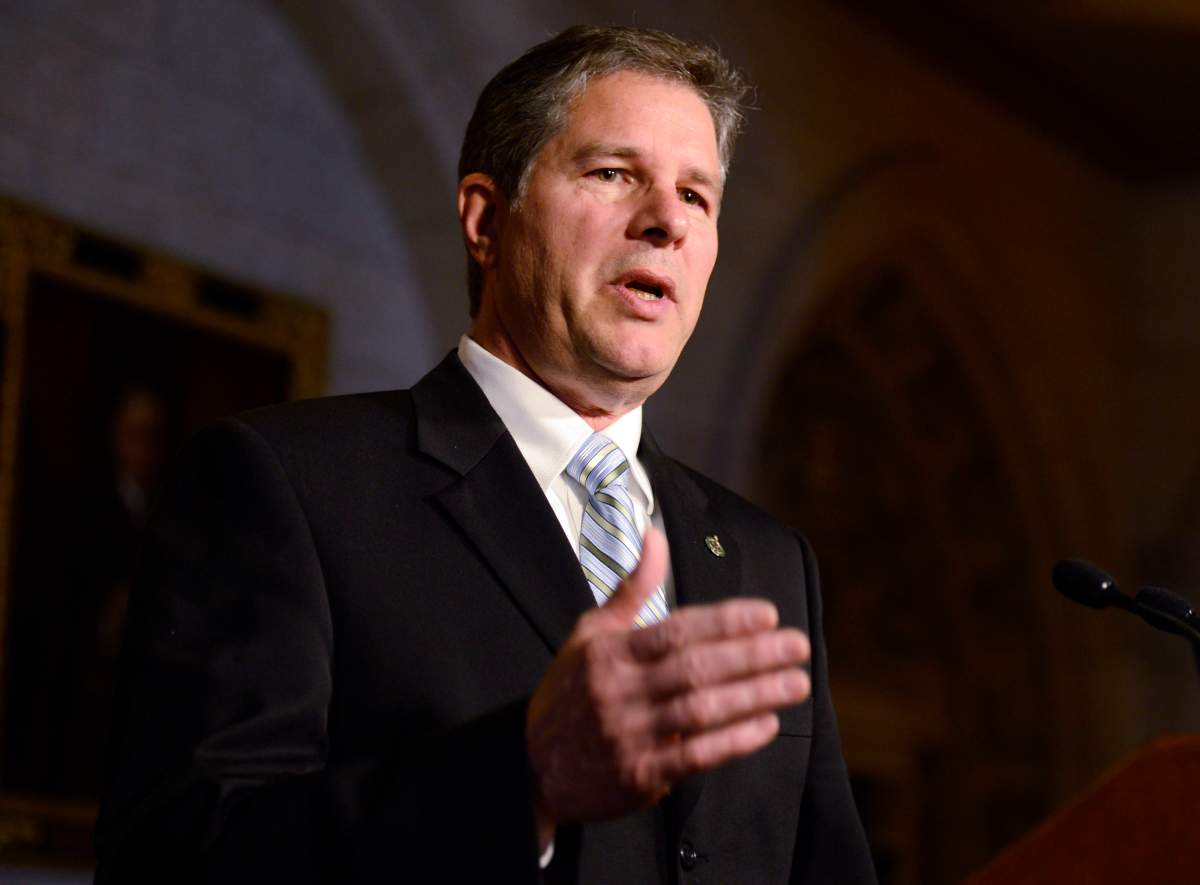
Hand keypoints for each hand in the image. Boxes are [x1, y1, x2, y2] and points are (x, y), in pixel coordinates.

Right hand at [525, 528, 810, 849]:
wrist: (533, 766)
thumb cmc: (570, 692)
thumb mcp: (590, 633)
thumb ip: (631, 588)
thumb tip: (655, 536)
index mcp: (609, 652)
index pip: (675, 630)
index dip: (725, 621)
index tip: (767, 614)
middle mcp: (620, 690)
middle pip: (696, 668)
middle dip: (753, 655)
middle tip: (797, 646)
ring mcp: (630, 735)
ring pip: (701, 711)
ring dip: (754, 696)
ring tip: (795, 683)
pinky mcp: (640, 775)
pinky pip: (696, 756)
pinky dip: (734, 740)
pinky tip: (767, 725)